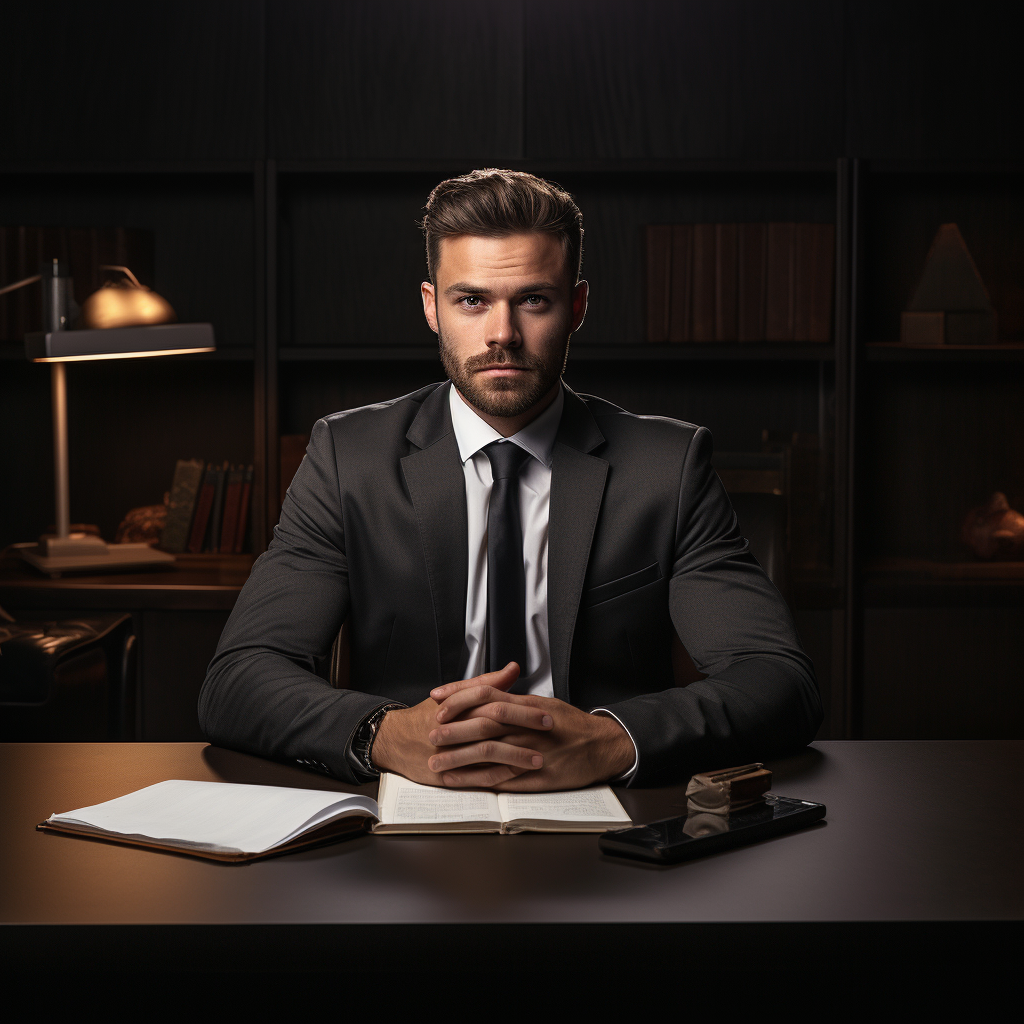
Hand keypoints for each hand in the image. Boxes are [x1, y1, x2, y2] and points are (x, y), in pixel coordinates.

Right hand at [370, 663, 548, 785]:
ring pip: (488, 752)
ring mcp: (451, 751)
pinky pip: (476, 777)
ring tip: (540, 758)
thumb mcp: (454, 695)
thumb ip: (485, 683)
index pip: (494, 701)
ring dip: (516, 756)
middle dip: (524, 728)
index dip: (522, 708)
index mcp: (458, 706)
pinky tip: (517, 775)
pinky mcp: (448, 773)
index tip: (546, 712)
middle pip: (494, 725)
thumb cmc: (427, 716)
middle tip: (549, 731)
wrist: (395, 741)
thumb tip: (512, 669)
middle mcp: (455, 727)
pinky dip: (499, 775)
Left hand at [428, 673, 635, 790]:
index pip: (486, 693)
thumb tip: (489, 690)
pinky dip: (477, 779)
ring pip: (488, 752)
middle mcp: (526, 726)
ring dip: (458, 757)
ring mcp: (530, 751)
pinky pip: (501, 778)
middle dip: (453, 729)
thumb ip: (515, 698)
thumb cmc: (572, 725)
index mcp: (526, 705)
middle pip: (482, 722)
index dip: (459, 696)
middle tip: (430, 734)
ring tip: (436, 762)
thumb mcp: (543, 704)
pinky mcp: (535, 776)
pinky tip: (459, 780)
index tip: (437, 700)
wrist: (602, 746)